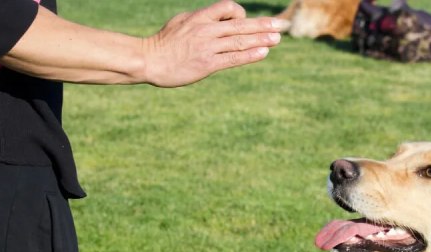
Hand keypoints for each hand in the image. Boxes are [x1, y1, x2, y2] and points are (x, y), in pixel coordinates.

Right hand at [142, 0, 287, 86]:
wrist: (148, 60)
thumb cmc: (163, 43)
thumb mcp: (181, 22)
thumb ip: (201, 20)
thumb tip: (217, 19)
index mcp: (199, 17)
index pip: (228, 8)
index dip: (241, 13)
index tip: (247, 22)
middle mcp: (206, 30)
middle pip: (240, 24)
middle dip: (263, 25)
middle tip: (281, 25)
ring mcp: (207, 47)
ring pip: (240, 40)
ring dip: (261, 39)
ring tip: (278, 38)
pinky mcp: (207, 64)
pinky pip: (233, 58)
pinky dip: (250, 55)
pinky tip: (264, 53)